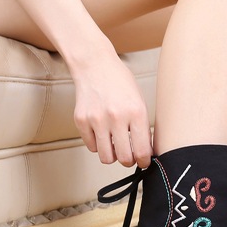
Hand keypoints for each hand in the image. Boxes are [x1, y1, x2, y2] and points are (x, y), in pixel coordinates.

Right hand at [70, 50, 152, 167]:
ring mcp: (97, 119)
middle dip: (129, 161)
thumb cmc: (121, 83)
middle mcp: (116, 117)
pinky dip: (98, 144)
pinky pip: (91, 147)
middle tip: (129, 155)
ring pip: (106, 157)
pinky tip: (102, 132)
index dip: (144, 161)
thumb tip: (145, 153)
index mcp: (136, 112)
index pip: (142, 151)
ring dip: (112, 155)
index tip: (143, 161)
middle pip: (124, 159)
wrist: (95, 64)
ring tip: (115, 144)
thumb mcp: (139, 102)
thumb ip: (142, 128)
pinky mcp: (81, 120)